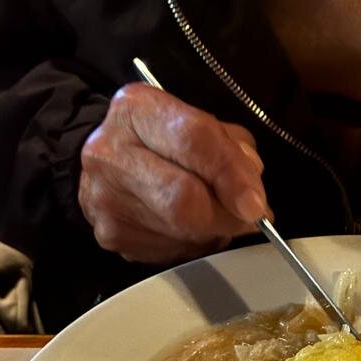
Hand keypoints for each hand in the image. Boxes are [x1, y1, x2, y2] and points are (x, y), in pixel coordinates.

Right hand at [79, 84, 268, 265]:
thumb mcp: (200, 123)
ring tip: (219, 216)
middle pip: (182, 197)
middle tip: (250, 218)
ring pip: (179, 231)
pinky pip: (168, 251)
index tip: (256, 203)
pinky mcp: (109, 235)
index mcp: (136, 109)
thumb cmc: (163, 139)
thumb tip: (250, 194)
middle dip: (227, 215)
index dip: (230, 174)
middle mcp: (110, 152)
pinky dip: (193, 244)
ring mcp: (104, 199)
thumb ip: (230, 148)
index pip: (192, 140)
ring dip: (213, 231)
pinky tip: (192, 227)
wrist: (109, 161)